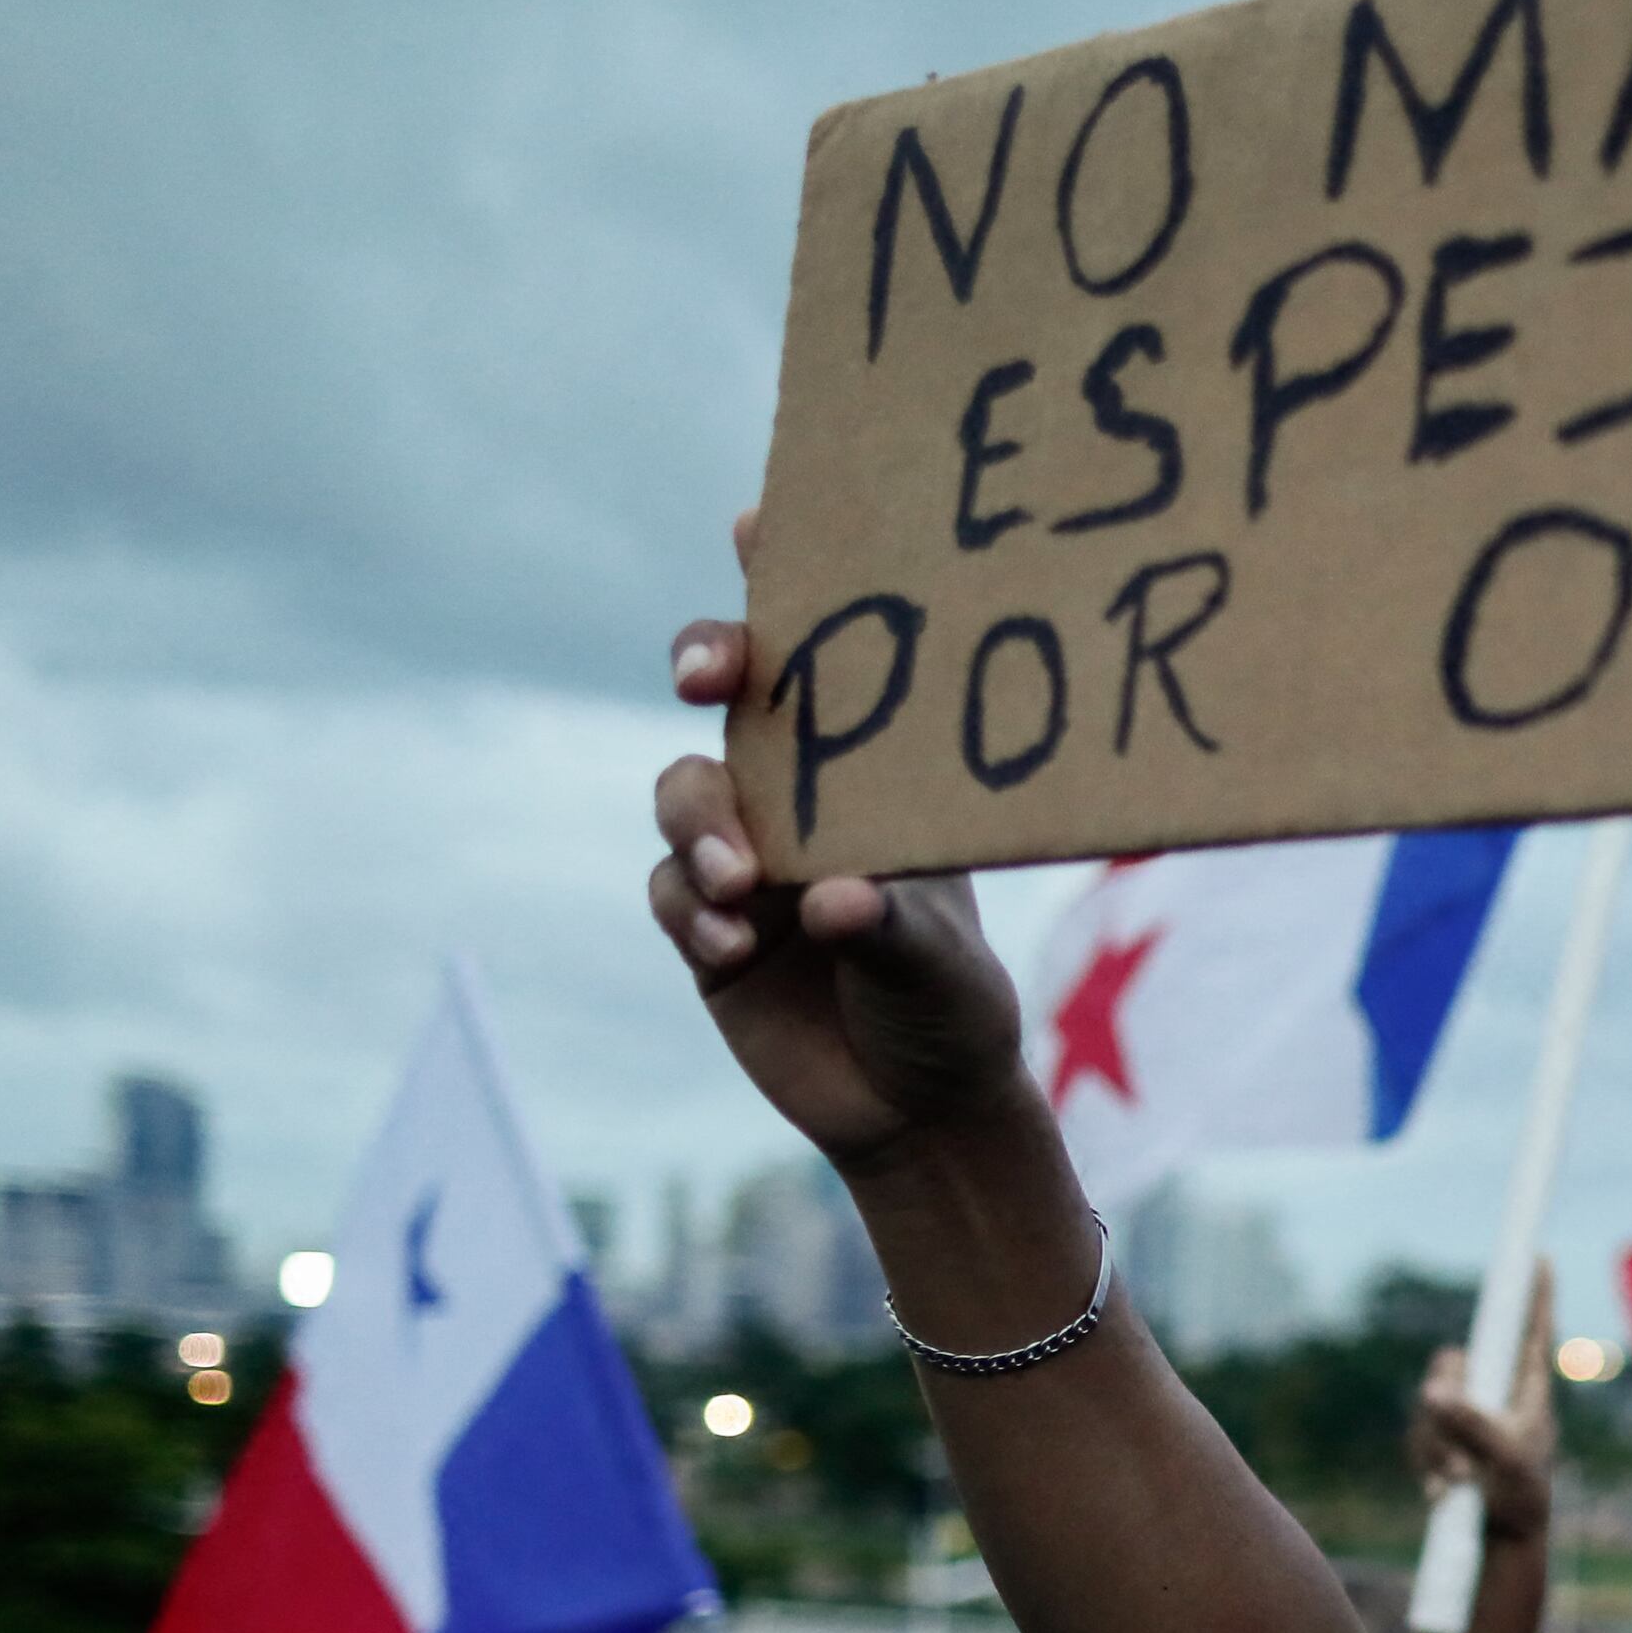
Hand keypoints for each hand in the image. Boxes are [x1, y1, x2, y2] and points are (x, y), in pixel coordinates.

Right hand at [649, 512, 1041, 1175]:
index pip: (832, 660)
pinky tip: (734, 946)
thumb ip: (894, 925)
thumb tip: (836, 899)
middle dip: (706, 662)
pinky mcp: (708, 926)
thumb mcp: (944, 963)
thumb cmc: (956, 1008)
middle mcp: (806, 797)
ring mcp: (750, 856)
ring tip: (746, 885)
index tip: (759, 521)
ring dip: (703, 824)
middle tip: (707, 676)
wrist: (920, 1111)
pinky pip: (675, 891)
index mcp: (877, 773)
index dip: (787, 581)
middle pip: (730, 696)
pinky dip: (697, 908)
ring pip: (687, 794)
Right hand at [1410, 1263, 1560, 1538]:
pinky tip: (1442, 1491)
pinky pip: (1418, 1430)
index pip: (1532, 1332)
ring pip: (1431, 1398)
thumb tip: (1433, 1391)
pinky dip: (1426, 1459)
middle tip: (1453, 1439)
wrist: (1499, 1541)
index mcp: (1528, 1389)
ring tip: (1457, 1480)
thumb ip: (1472, 1425)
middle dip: (1446, 1399)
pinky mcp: (1441, 1437)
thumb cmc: (1520, 1497)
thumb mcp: (1504, 1460)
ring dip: (1436, 1442)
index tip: (1540, 1255)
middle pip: (1458, 1359)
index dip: (1536, 1294)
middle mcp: (1495, 1392)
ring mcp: (1465, 1413)